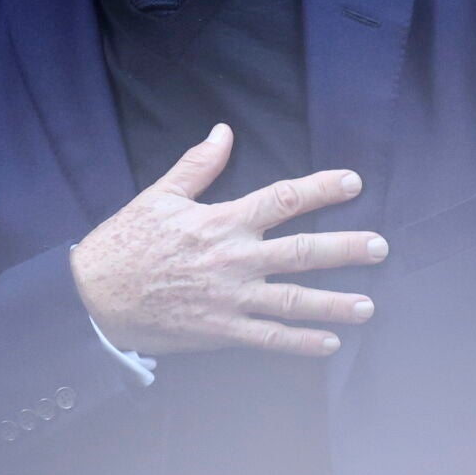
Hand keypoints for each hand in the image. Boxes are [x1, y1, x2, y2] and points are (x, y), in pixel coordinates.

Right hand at [70, 123, 387, 355]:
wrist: (95, 296)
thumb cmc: (126, 241)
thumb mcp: (160, 195)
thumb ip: (198, 165)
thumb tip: (224, 131)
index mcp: (221, 221)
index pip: (281, 199)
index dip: (321, 189)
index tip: (353, 182)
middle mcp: (234, 259)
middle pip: (301, 252)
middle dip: (345, 249)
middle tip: (380, 246)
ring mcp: (230, 298)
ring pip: (293, 300)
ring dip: (334, 303)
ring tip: (368, 305)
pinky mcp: (221, 331)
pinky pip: (269, 339)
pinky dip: (301, 343)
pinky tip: (329, 344)